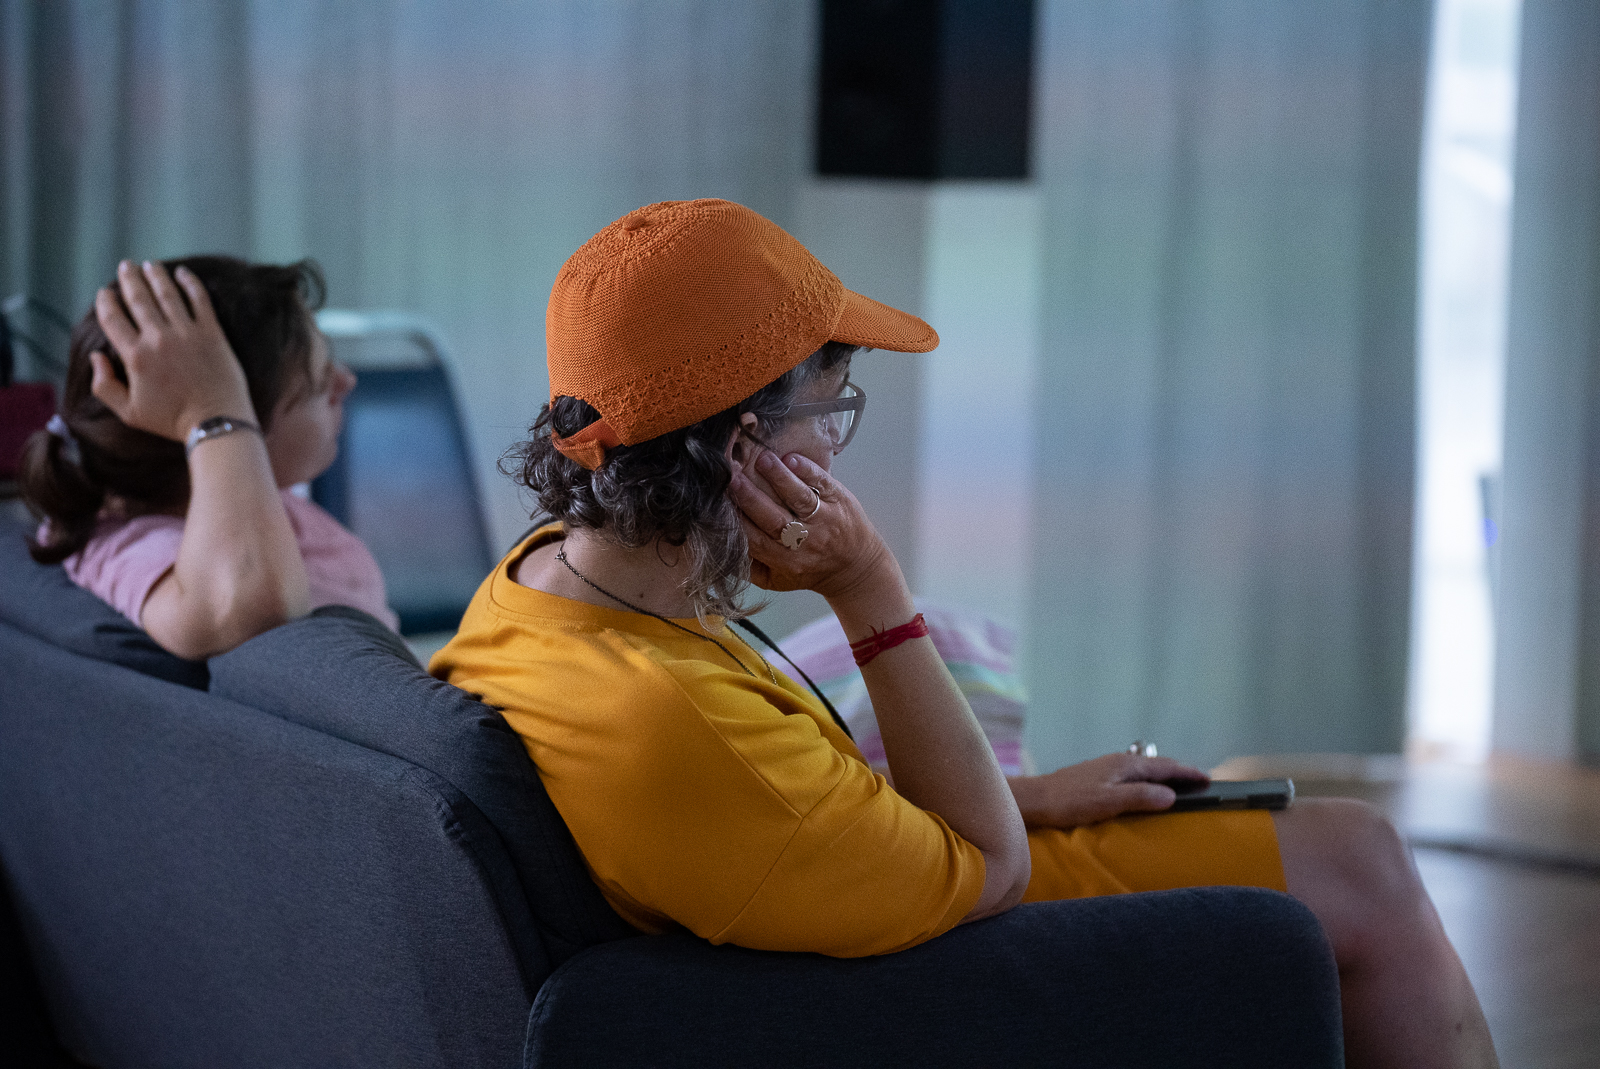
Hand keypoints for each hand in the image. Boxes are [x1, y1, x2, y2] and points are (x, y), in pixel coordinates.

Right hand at [90, 260, 255, 441]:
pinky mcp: (212, 334)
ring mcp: (187, 333)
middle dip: (129, 279)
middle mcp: (159, 338)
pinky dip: (190, 283)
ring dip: (156, 275)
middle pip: (138, 298)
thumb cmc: (172, 420)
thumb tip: (97, 357)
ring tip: (149, 264)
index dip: (106, 301)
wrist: (217, 423)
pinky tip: (183, 272)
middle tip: (126, 265)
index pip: (113, 318)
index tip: (105, 292)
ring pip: (167, 294)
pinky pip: (200, 300)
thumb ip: (104, 385)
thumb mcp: (128, 412)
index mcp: (135, 356)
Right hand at [728, 450, 892, 600]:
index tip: (720, 502)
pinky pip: (822, 483)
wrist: (856, 566)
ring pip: (799, 498)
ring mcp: (825, 519)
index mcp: (786, 561)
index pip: (756, 541)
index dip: (737, 522)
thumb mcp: (777, 580)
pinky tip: (791, 458)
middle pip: (774, 520)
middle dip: (751, 498)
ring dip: (779, 478)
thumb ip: (750, 568)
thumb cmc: (810, 569)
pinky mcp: (840, 500)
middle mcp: (806, 542)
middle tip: (732, 478)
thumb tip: (720, 547)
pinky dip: (808, 470)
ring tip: (762, 460)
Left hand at [1009, 753, 1209, 828]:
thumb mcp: (1109, 802)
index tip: (1208, 779)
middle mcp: (1119, 762)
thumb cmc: (1071, 802)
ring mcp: (1107, 767)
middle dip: (1180, 772)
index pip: (1165, 767)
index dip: (1188, 773)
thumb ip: (1140, 797)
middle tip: (1200, 781)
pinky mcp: (1098, 776)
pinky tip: (1146, 789)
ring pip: (1144, 769)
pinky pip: (1133, 775)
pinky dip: (1148, 779)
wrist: (1037, 799)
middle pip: (1157, 765)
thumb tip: (1171, 795)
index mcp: (1125, 765)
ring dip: (1164, 775)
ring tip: (1179, 785)